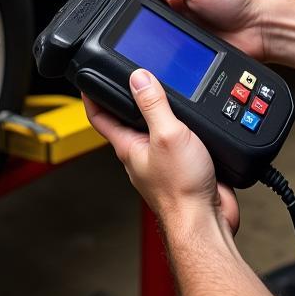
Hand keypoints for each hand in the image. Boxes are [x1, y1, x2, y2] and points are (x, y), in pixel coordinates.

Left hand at [83, 69, 239, 235]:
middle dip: (130, 96)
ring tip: (164, 88)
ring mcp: (162, 160)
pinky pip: (179, 138)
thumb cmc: (181, 190)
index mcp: (129, 145)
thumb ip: (153, 105)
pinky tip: (193, 116)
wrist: (206, 221)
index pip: (100, 116)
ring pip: (156, 127)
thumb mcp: (166, 135)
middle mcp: (142, 152)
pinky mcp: (184, 165)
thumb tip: (138, 77)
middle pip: (128, 118)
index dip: (92, 94)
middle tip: (132, 74)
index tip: (89, 76)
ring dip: (160, 109)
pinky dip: (184, 123)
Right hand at [136, 0, 266, 60]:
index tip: (133, 14)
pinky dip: (172, 62)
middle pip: (151, 27)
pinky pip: (175, 63)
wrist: (259, 28)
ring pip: (161, 47)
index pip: (148, 2)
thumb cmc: (236, 0)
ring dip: (159, 48)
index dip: (139, 9)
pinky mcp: (192, 60)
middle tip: (148, 33)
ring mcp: (185, 40)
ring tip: (161, 46)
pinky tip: (172, 60)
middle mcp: (178, 19)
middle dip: (148, 31)